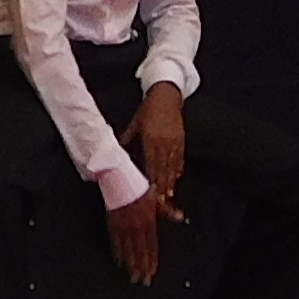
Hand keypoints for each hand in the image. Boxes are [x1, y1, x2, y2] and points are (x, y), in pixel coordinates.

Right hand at [106, 183, 176, 283]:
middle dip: (142, 267)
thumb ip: (168, 211)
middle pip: (140, 252)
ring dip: (131, 265)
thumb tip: (180, 217)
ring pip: (128, 251)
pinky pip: (116, 243)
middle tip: (143, 281)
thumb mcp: (157, 199)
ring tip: (133, 277)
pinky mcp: (113, 225)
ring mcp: (124, 227)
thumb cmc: (139, 188)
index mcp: (149, 222)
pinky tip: (120, 263)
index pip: (152, 246)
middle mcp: (137, 227)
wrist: (119, 179)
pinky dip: (118, 254)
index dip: (152, 260)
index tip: (152, 272)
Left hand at [130, 80, 187, 202]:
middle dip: (163, 188)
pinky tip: (176, 179)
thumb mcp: (134, 125)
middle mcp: (164, 143)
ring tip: (169, 197)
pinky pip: (180, 159)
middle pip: (164, 170)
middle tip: (161, 203)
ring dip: (171, 183)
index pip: (152, 165)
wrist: (167, 95)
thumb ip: (127, 141)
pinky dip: (177, 170)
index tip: (151, 194)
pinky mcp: (182, 140)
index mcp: (151, 139)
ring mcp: (175, 142)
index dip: (152, 181)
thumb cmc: (147, 110)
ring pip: (173, 167)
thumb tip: (116, 155)